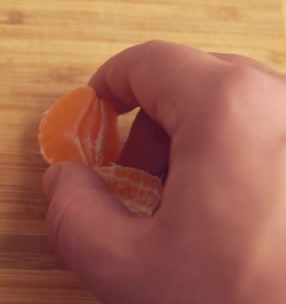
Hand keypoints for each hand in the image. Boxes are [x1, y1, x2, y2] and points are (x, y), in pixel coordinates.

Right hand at [43, 41, 285, 302]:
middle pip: (191, 82)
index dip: (108, 85)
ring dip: (192, 144)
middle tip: (136, 180)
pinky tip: (228, 216)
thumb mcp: (127, 267)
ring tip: (184, 207)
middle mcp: (282, 104)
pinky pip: (266, 132)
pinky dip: (232, 159)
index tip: (94, 115)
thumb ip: (72, 211)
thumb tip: (64, 180)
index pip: (149, 62)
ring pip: (231, 107)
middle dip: (149, 128)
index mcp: (228, 110)